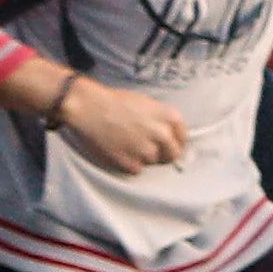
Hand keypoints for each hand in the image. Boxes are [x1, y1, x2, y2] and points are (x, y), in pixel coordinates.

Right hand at [58, 75, 190, 171]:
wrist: (89, 107)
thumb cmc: (116, 101)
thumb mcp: (147, 103)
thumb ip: (162, 120)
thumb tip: (171, 136)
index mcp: (169, 117)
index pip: (183, 139)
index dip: (175, 143)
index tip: (168, 145)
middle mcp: (162, 134)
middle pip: (173, 155)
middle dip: (164, 154)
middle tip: (149, 149)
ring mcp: (147, 150)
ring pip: (152, 162)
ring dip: (143, 157)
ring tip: (127, 144)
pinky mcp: (131, 163)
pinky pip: (137, 169)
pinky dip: (129, 164)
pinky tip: (119, 150)